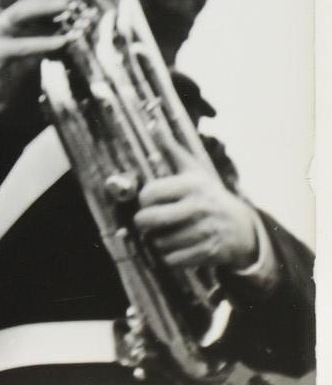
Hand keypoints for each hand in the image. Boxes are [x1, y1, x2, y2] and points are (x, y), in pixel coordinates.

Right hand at [0, 0, 75, 127]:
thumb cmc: (14, 89)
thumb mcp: (34, 60)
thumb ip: (46, 44)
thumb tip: (76, 30)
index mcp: (6, 27)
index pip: (31, 5)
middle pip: (25, 5)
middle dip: (51, 0)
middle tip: (78, 0)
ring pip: (19, 15)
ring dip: (47, 12)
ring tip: (73, 13)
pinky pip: (21, 46)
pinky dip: (43, 43)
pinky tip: (64, 42)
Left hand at [133, 124, 262, 272]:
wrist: (242, 227)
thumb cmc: (210, 195)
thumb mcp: (194, 169)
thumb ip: (172, 149)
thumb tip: (152, 124)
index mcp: (192, 185)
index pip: (151, 193)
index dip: (142, 199)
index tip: (146, 201)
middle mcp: (198, 208)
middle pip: (150, 220)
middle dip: (142, 222)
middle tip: (145, 221)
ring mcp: (203, 232)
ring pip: (160, 242)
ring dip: (156, 240)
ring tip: (162, 233)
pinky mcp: (207, 253)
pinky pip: (173, 260)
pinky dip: (168, 256)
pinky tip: (173, 246)